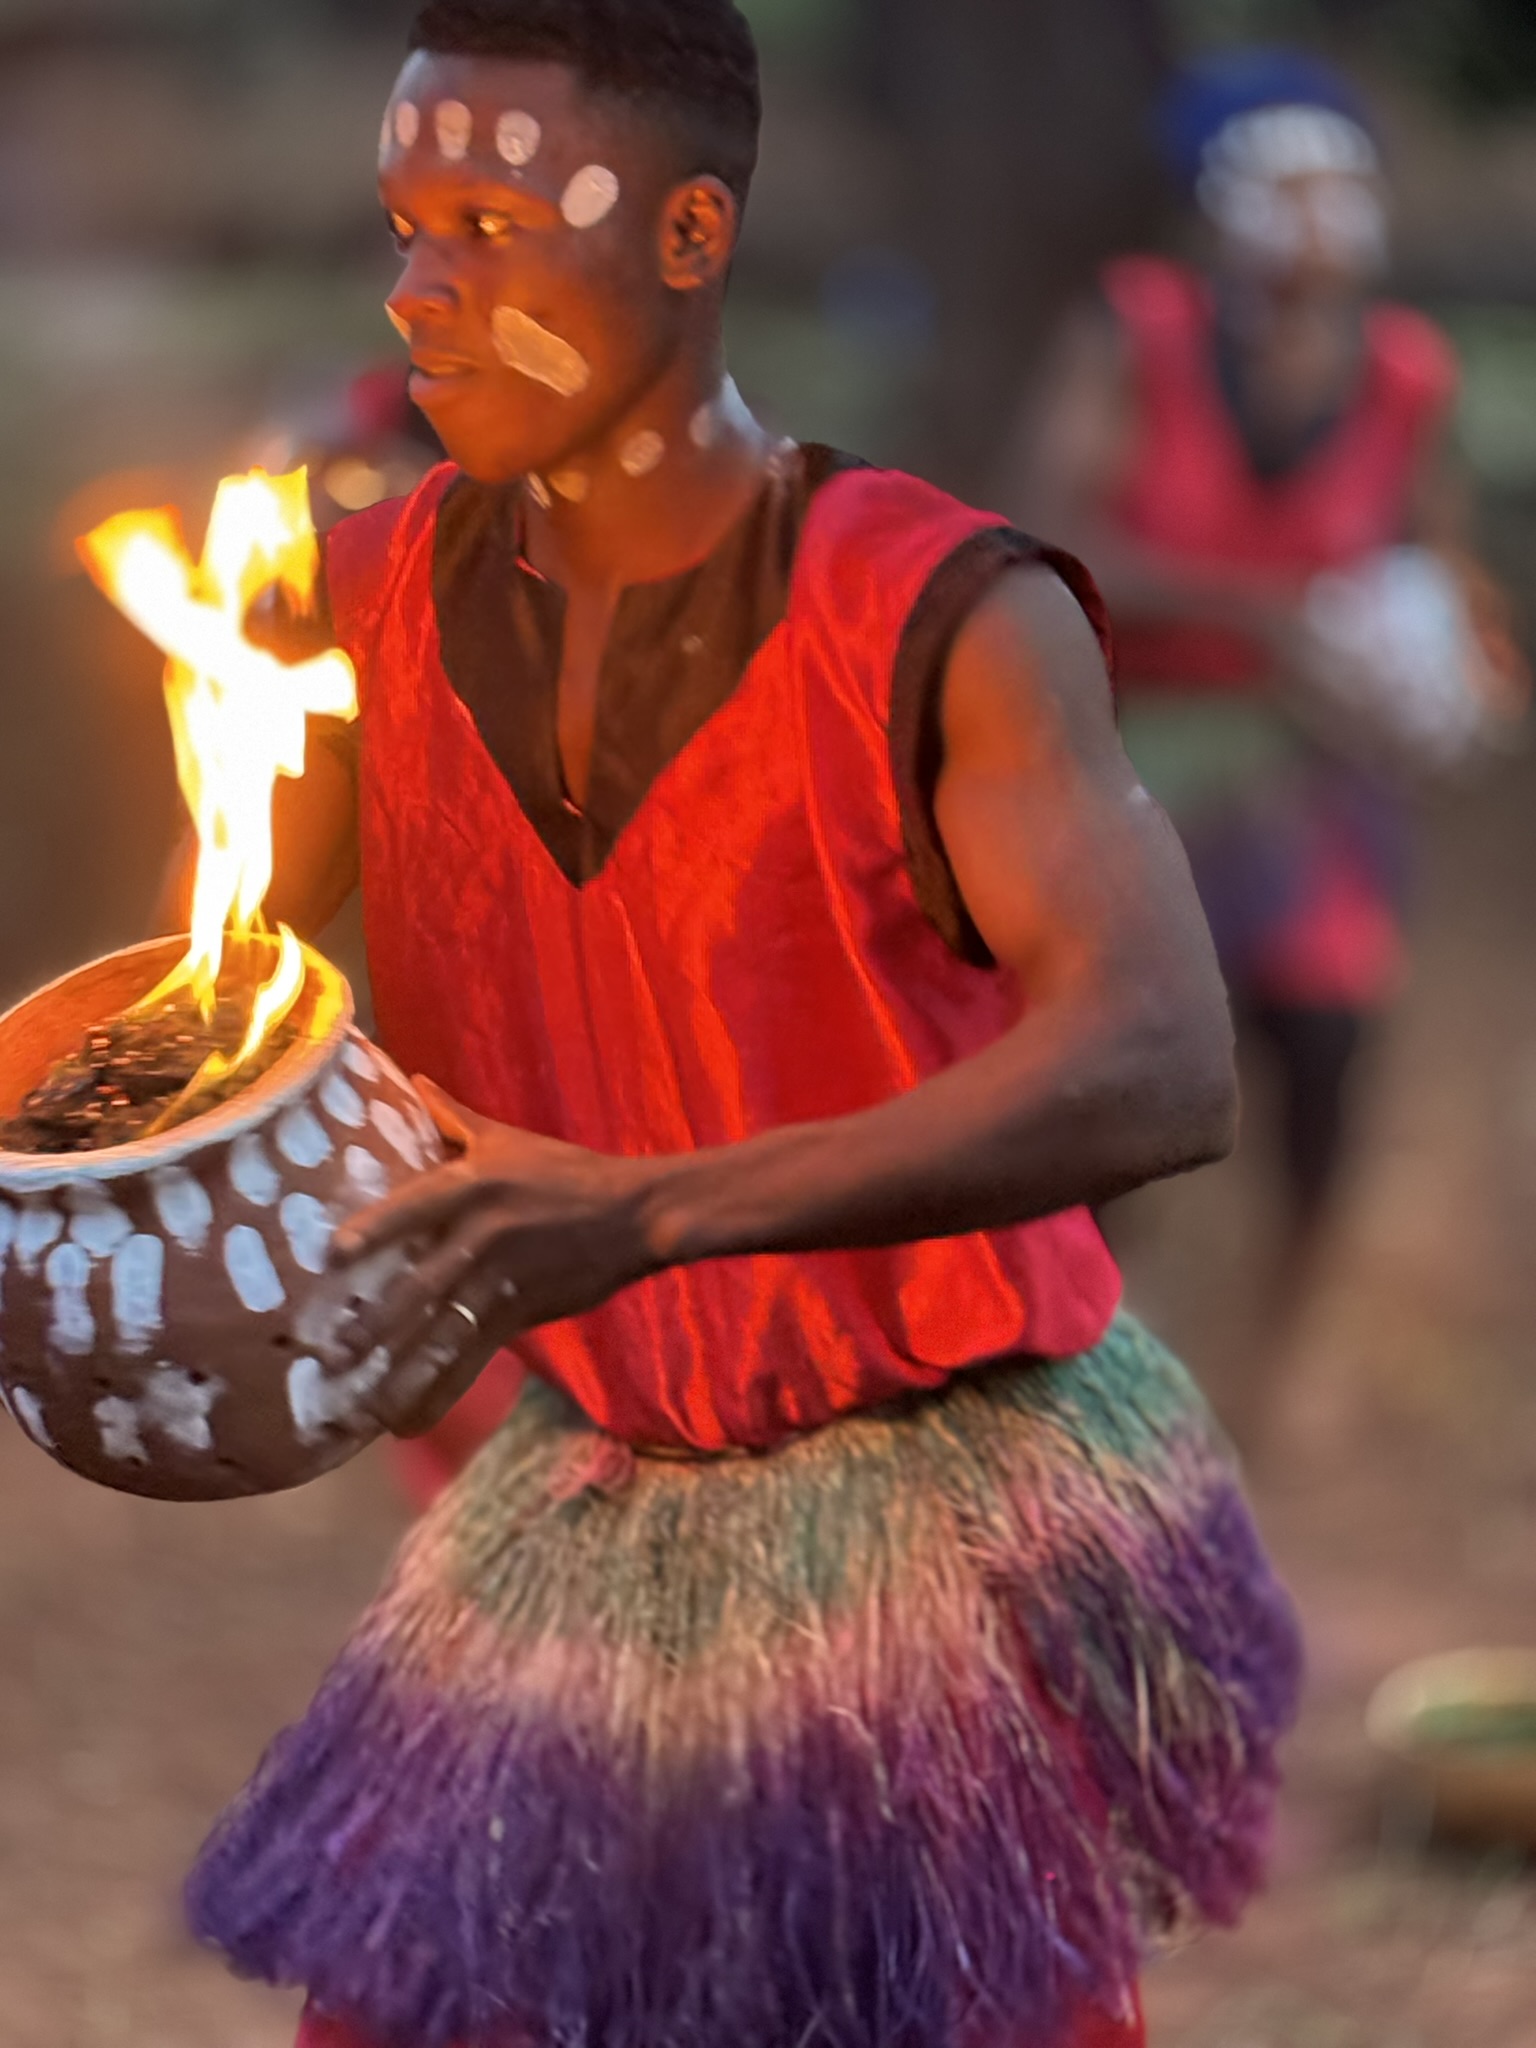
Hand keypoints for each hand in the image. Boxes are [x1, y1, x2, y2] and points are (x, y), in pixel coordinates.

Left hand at [319, 1079, 663, 1436]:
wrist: (635, 1215)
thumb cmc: (567, 1172)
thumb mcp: (509, 1139)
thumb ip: (454, 1118)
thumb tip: (413, 1080)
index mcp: (474, 1184)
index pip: (415, 1206)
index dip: (374, 1230)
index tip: (331, 1257)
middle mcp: (483, 1235)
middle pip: (420, 1286)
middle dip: (374, 1326)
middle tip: (329, 1356)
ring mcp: (502, 1281)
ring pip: (443, 1335)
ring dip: (398, 1372)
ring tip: (358, 1406)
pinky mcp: (520, 1315)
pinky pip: (471, 1360)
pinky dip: (438, 1393)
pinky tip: (406, 1422)